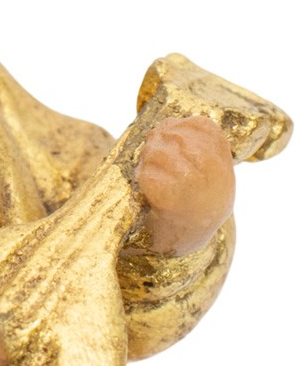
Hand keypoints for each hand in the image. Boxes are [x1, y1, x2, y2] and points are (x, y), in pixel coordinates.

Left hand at [136, 116, 234, 255]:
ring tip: (148, 168)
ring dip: (146, 157)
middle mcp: (214, 175)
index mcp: (224, 166)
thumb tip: (167, 123)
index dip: (180, 125)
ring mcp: (192, 186)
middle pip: (177, 135)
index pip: (203, 126)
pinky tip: (146, 187)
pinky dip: (141, 176)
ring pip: (159, 152)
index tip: (170, 133)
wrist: (185, 242)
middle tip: (150, 148)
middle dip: (158, 137)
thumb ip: (196, 147)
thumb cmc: (192, 202)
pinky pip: (146, 174)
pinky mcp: (168, 199)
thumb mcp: (208, 175)